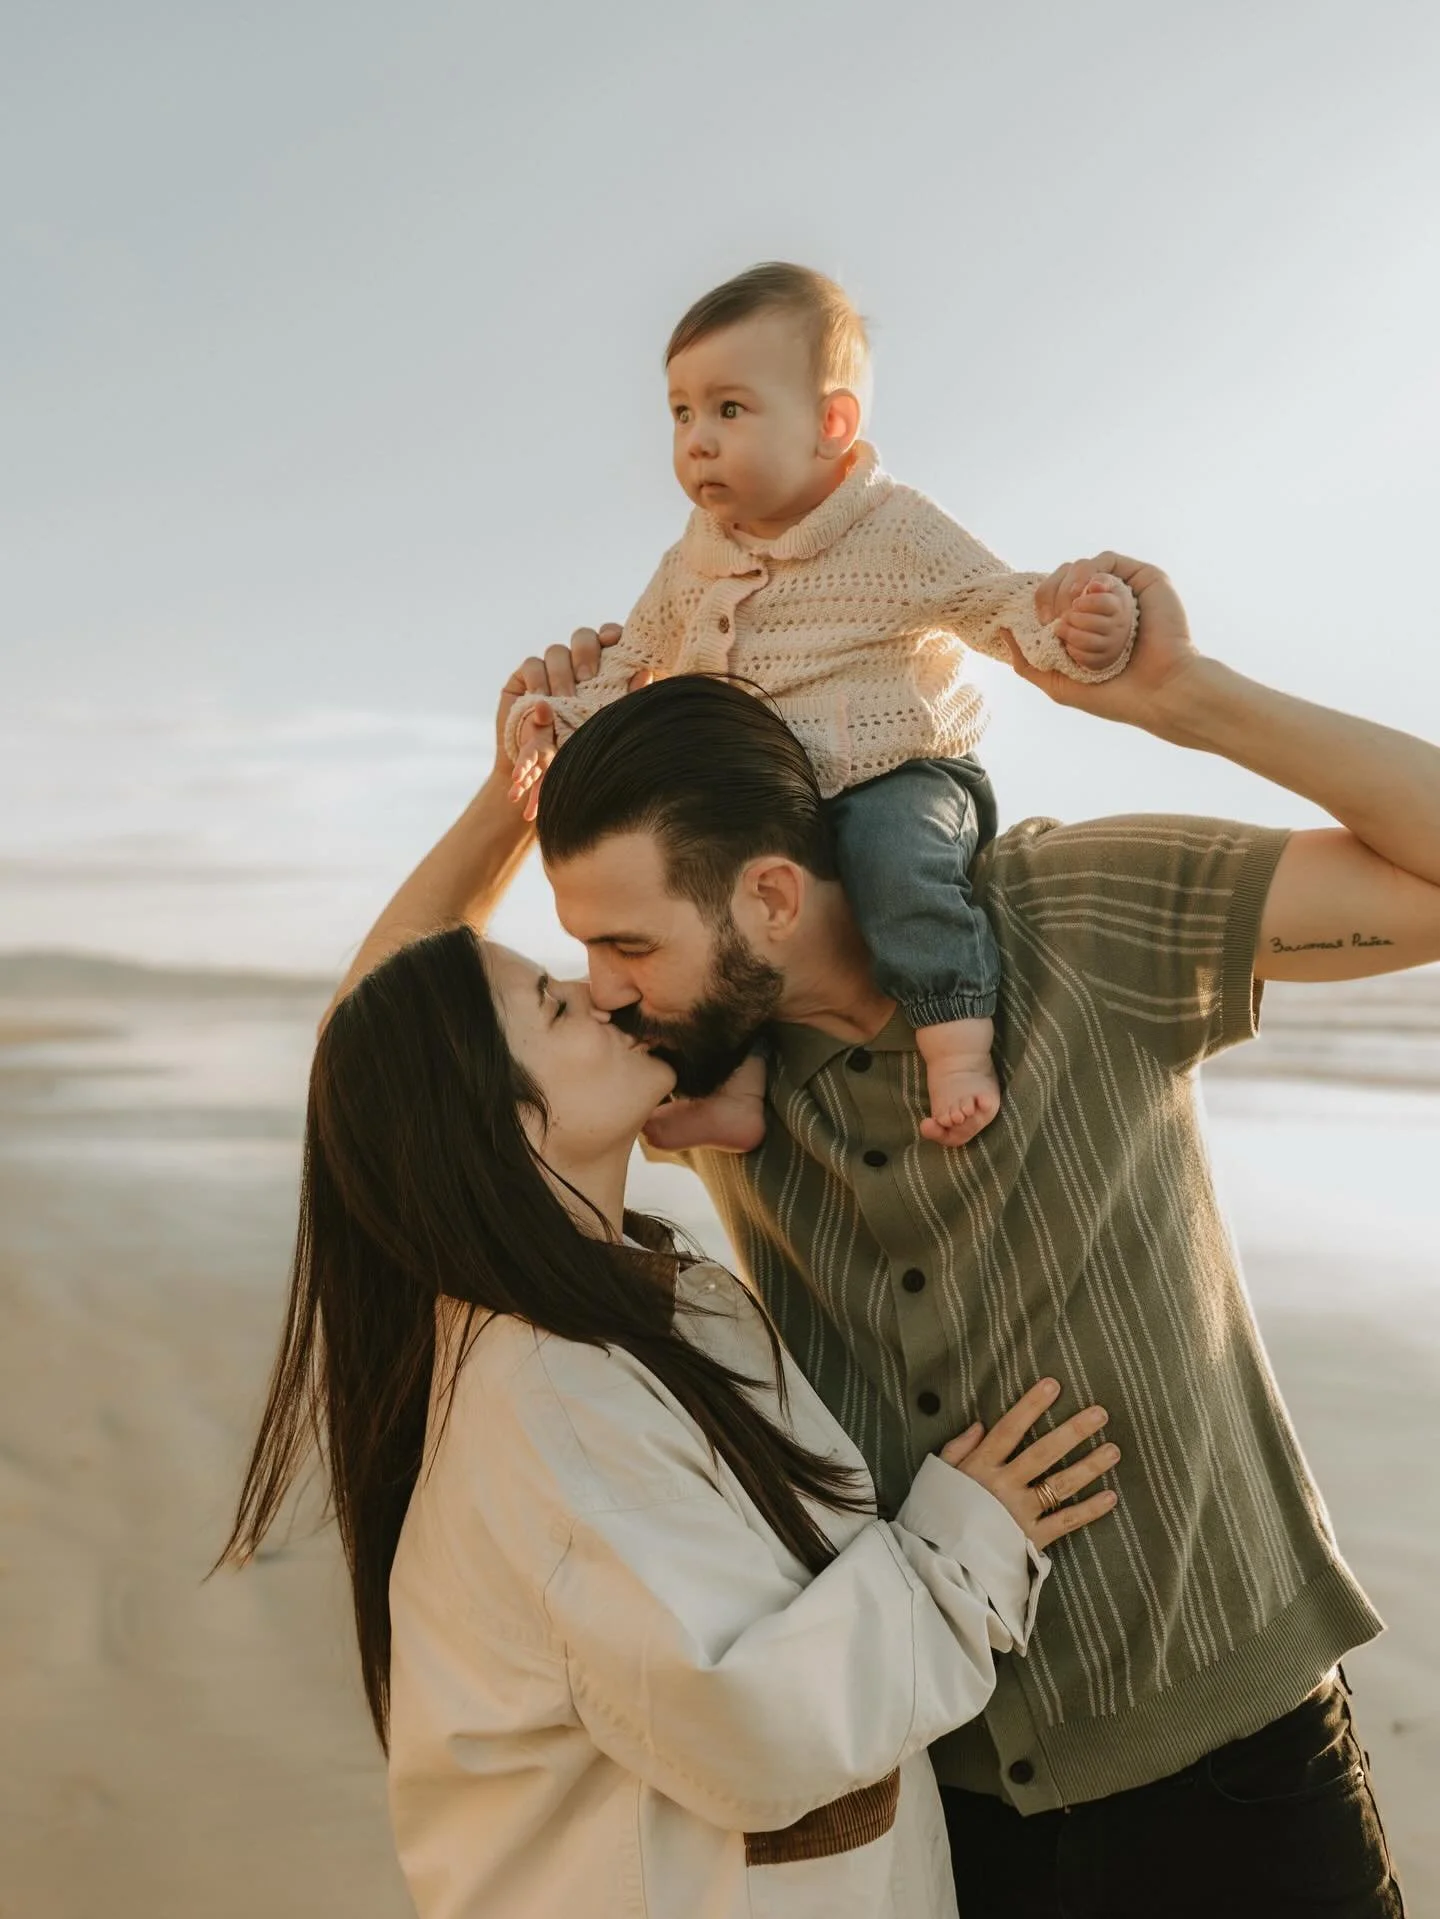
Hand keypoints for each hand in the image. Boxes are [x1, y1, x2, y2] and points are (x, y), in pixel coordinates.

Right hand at [494, 623, 652, 821]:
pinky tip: (542, 700)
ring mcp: (550, 670)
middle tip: (587, 678)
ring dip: (561, 673)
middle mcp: (577, 665)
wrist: (545, 779)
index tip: (613, 641)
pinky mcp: (524, 680)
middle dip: (585, 653)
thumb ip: (628, 699)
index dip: (611, 632)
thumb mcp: (608, 726)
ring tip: (564, 698)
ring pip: (556, 651)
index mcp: (604, 669)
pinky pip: (531, 665)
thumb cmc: (584, 752)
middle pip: (582, 637)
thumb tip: (646, 673)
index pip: (609, 637)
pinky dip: (537, 679)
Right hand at [939, 1378, 1118, 1550]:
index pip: (1009, 1429)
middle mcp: (1004, 1486)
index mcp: (980, 1467)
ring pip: (1061, 1485)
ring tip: (1113, 1450)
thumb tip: (980, 1424)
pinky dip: (1089, 1511)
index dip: (1031, 1406)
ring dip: (1089, 1466)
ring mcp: (1020, 1513)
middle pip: (1043, 1453)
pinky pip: (1065, 1523)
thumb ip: (957, 1448)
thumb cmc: (935, 1516)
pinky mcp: (1031, 1540)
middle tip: (1100, 1414)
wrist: (939, 1564)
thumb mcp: (938, 1476)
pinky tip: (1110, 1497)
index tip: (1053, 1385)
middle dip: (1073, 1431)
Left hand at [1013, 553, 1202, 737]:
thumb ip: (1027, 661)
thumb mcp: (1058, 684)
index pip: (1051, 594)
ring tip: (1076, 616)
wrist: (1158, 693)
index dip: (1041, 599)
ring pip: (1082, 568)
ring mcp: (1124, 589)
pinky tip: (1089, 596)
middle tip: (1057, 619)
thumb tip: (1002, 630)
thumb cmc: (1114, 695)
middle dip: (1052, 594)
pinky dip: (1091, 575)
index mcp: (1085, 623)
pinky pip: (1106, 561)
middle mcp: (1103, 604)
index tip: (1041, 622)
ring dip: (1071, 590)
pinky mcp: (1144, 578)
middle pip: (1063, 575)